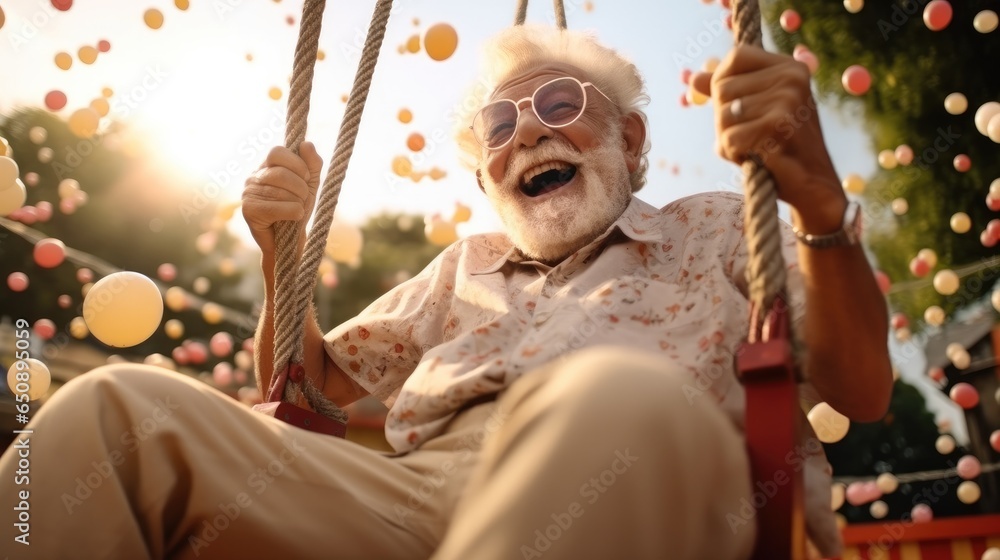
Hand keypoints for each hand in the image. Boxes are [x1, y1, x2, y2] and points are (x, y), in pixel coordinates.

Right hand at [242, 142, 322, 255]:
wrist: (290, 241)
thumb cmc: (298, 208)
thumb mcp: (310, 184)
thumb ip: (312, 164)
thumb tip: (307, 144)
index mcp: (267, 166)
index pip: (277, 152)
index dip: (297, 164)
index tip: (306, 178)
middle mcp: (254, 177)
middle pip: (282, 173)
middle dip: (301, 188)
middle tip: (303, 199)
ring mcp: (248, 193)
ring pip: (281, 191)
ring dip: (299, 202)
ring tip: (298, 209)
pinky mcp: (248, 211)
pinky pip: (276, 207)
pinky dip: (293, 212)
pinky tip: (294, 217)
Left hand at [690, 46, 846, 232]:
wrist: (813, 184)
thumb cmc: (781, 146)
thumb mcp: (755, 111)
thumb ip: (726, 92)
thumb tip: (692, 79)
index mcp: (790, 67)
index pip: (736, 57)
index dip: (721, 81)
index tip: (732, 106)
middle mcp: (791, 77)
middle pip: (722, 88)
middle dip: (724, 119)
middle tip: (750, 134)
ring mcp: (787, 100)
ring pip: (722, 115)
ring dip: (728, 139)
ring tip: (754, 146)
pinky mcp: (778, 125)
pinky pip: (729, 138)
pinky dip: (734, 154)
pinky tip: (756, 158)